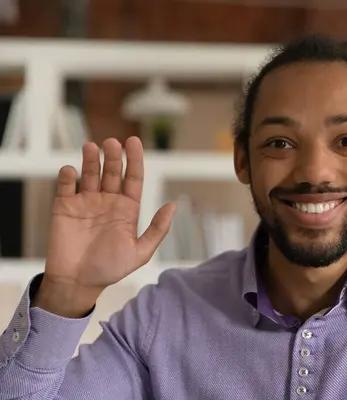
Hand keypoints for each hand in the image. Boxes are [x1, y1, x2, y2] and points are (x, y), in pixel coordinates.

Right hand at [42, 136, 175, 292]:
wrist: (77, 283)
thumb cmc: (109, 269)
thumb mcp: (140, 252)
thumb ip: (157, 229)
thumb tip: (173, 205)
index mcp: (127, 209)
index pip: (133, 178)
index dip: (135, 159)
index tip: (134, 141)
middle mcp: (107, 202)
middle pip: (112, 172)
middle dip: (113, 156)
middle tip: (111, 143)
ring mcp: (85, 202)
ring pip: (90, 174)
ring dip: (91, 160)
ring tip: (92, 147)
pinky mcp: (64, 207)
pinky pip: (66, 186)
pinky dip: (68, 176)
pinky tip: (72, 171)